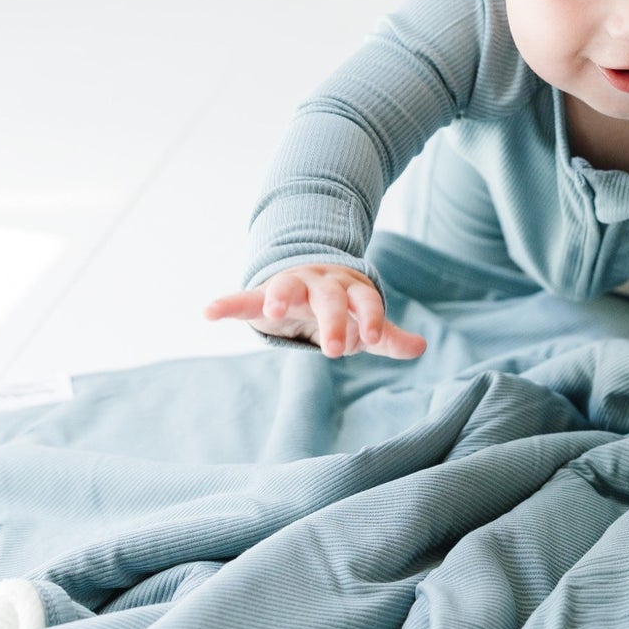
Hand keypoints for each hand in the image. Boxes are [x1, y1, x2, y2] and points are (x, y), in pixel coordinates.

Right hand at [204, 264, 427, 359]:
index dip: (371, 317)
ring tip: (273, 313)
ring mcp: (291, 286)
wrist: (308, 278)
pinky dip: (225, 305)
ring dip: (280, 297)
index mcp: (350, 289)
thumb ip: (389, 336)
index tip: (375, 338)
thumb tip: (421, 348)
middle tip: (336, 350)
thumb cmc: (342, 307)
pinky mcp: (262, 295)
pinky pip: (243, 298)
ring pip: (286, 287)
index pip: (365, 301)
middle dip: (333, 321)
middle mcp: (321, 284)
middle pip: (329, 298)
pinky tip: (207, 312)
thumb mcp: (365, 322)